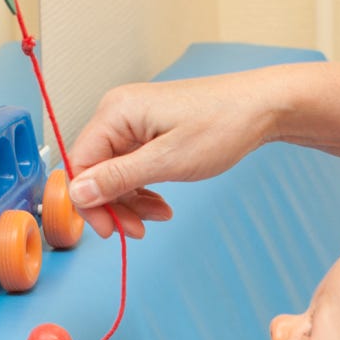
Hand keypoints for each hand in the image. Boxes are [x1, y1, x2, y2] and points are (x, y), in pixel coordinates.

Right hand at [66, 72, 277, 238]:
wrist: (261, 108)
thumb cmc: (222, 124)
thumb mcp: (167, 160)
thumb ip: (119, 177)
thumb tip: (78, 192)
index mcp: (116, 112)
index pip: (80, 164)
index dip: (88, 202)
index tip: (109, 230)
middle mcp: (118, 114)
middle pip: (95, 171)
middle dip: (114, 205)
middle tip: (137, 231)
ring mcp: (134, 123)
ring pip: (115, 174)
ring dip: (132, 203)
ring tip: (159, 217)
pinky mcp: (149, 133)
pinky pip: (133, 169)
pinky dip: (144, 191)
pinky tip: (162, 206)